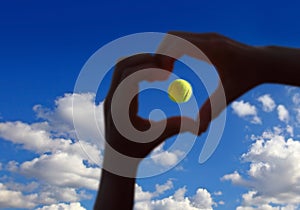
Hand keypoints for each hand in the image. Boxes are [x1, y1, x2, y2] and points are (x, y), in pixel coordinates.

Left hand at [103, 53, 196, 174]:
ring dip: (138, 62)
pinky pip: (121, 73)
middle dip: (143, 59)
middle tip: (163, 63)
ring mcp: (109, 96)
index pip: (130, 76)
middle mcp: (112, 98)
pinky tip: (149, 75)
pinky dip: (135, 68)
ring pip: (120, 67)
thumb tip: (199, 126)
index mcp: (121, 108)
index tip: (166, 73)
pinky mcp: (112, 95)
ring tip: (157, 67)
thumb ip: (178, 127)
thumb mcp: (159, 137)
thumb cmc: (137, 149)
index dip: (149, 69)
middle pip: (122, 65)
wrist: (117, 158)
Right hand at [156, 32, 265, 132]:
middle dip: (160, 54)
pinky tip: (174, 67)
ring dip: (166, 52)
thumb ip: (210, 112)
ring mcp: (207, 36)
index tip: (164, 76)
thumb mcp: (227, 96)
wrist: (263, 62)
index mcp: (211, 49)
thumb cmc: (247, 79)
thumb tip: (197, 130)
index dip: (163, 58)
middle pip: (171, 36)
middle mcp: (207, 37)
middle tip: (161, 75)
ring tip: (167, 72)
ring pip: (175, 36)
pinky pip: (182, 40)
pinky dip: (173, 51)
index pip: (176, 43)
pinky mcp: (206, 38)